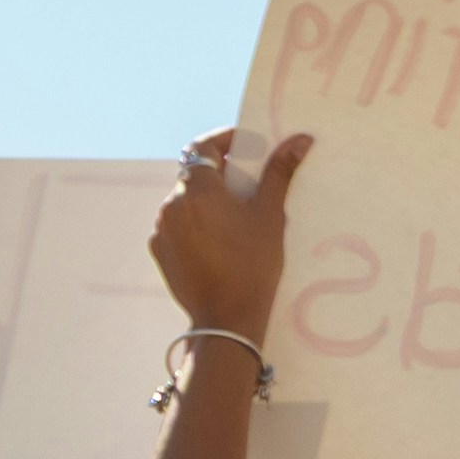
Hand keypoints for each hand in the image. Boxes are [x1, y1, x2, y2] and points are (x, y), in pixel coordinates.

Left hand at [152, 130, 304, 352]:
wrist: (225, 319)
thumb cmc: (252, 265)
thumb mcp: (270, 215)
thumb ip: (279, 173)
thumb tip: (299, 140)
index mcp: (197, 190)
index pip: (202, 147)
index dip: (224, 139)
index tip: (248, 145)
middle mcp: (172, 205)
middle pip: (194, 173)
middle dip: (221, 171)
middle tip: (250, 181)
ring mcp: (162, 229)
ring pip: (185, 199)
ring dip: (207, 198)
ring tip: (236, 214)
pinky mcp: (160, 250)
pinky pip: (177, 223)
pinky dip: (195, 221)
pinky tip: (219, 239)